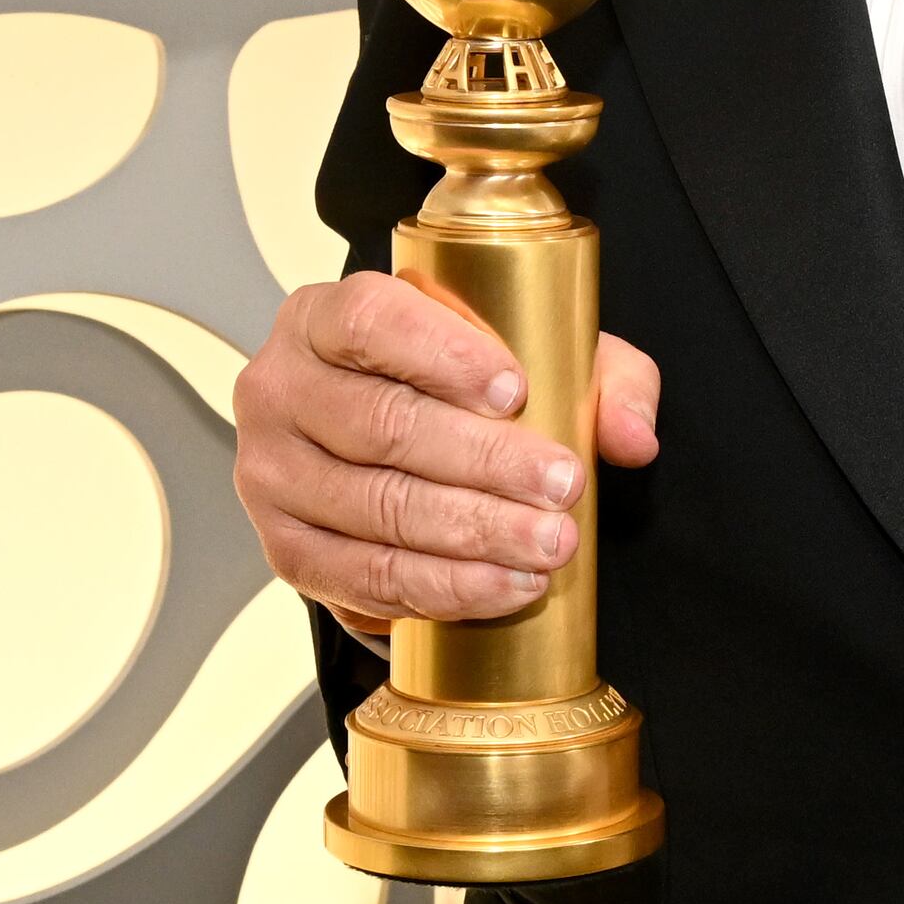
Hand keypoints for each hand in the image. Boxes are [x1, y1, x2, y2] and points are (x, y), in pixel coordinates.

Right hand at [232, 270, 662, 633]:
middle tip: (561, 486)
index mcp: (323, 317)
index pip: (369, 321)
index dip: (441, 354)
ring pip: (375, 507)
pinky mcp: (285, 548)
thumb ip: (599, 376)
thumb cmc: (456, 387)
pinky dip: (439, 587)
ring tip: (548, 546)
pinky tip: (501, 586)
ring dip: (471, 535)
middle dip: (483, 463)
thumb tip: (632, 437)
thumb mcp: (533, 354)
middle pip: (381, 424)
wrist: (388, 448)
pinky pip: (361, 576)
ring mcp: (271, 473)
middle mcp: (281, 388)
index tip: (516, 390)